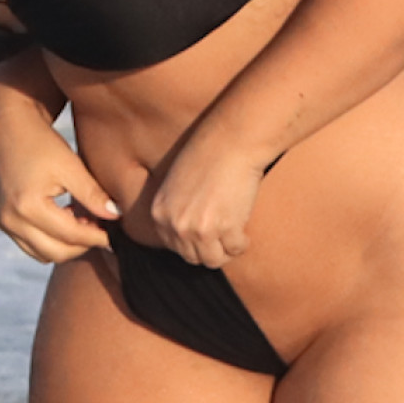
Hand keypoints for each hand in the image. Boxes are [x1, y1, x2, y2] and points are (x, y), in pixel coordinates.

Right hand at [0, 108, 119, 264]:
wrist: (9, 126)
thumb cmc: (42, 142)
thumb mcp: (70, 165)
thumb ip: (93, 194)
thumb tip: (116, 216)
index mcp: (27, 206)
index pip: (70, 235)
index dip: (96, 237)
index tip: (115, 235)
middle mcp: (10, 219)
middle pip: (56, 253)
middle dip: (82, 246)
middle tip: (101, 230)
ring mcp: (3, 222)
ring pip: (42, 254)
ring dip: (66, 246)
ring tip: (84, 222)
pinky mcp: (1, 220)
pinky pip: (30, 244)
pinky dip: (50, 240)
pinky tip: (66, 218)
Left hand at [145, 125, 265, 267]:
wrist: (231, 142)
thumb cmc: (207, 157)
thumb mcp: (175, 185)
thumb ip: (176, 212)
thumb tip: (187, 240)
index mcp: (160, 214)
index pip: (174, 248)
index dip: (193, 244)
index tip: (207, 237)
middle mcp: (176, 225)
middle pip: (193, 258)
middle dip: (210, 250)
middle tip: (224, 238)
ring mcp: (199, 229)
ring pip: (213, 260)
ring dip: (226, 251)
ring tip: (234, 237)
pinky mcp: (225, 228)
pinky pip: (235, 249)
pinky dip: (242, 243)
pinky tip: (244, 231)